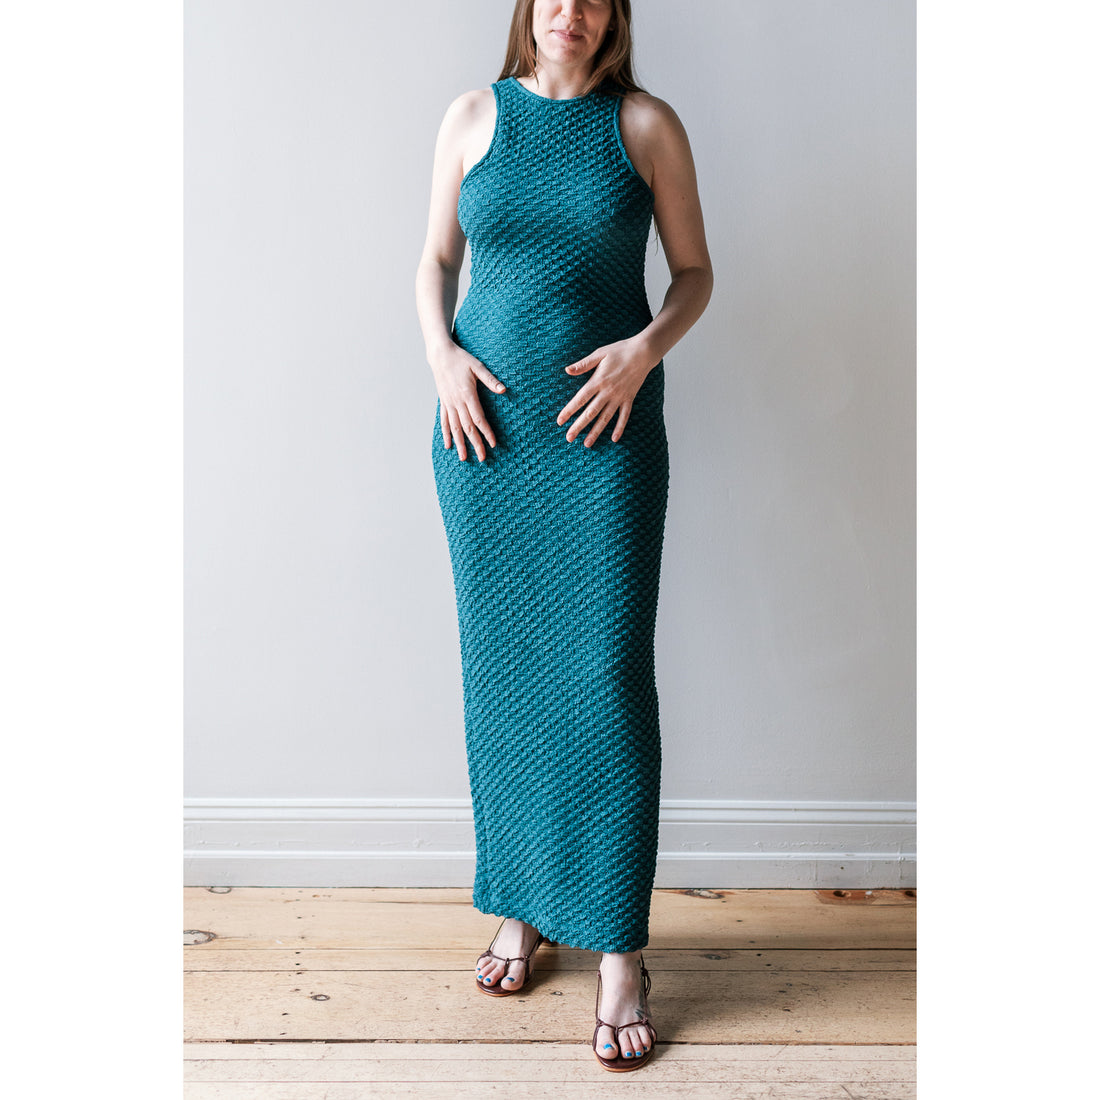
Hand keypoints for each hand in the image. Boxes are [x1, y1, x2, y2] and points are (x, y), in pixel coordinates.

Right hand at [430, 342, 506, 461]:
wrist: (440, 355)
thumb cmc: (461, 359)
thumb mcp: (478, 366)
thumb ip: (490, 380)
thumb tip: (503, 390)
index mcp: (467, 395)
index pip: (479, 419)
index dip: (486, 432)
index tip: (493, 444)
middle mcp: (457, 402)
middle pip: (467, 427)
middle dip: (475, 443)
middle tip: (482, 458)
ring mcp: (448, 404)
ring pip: (455, 428)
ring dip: (460, 444)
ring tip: (464, 458)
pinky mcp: (443, 403)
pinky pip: (444, 421)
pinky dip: (446, 434)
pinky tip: (448, 445)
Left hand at [557, 336, 657, 446]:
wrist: (643, 352)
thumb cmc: (619, 351)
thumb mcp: (599, 354)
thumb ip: (583, 364)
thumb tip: (567, 370)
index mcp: (598, 380)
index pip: (580, 399)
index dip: (569, 411)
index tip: (560, 421)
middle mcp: (608, 392)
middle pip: (590, 413)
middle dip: (578, 426)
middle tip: (569, 438)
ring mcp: (619, 397)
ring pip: (605, 418)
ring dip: (595, 432)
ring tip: (586, 444)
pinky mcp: (629, 399)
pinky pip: (624, 416)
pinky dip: (620, 428)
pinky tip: (614, 439)